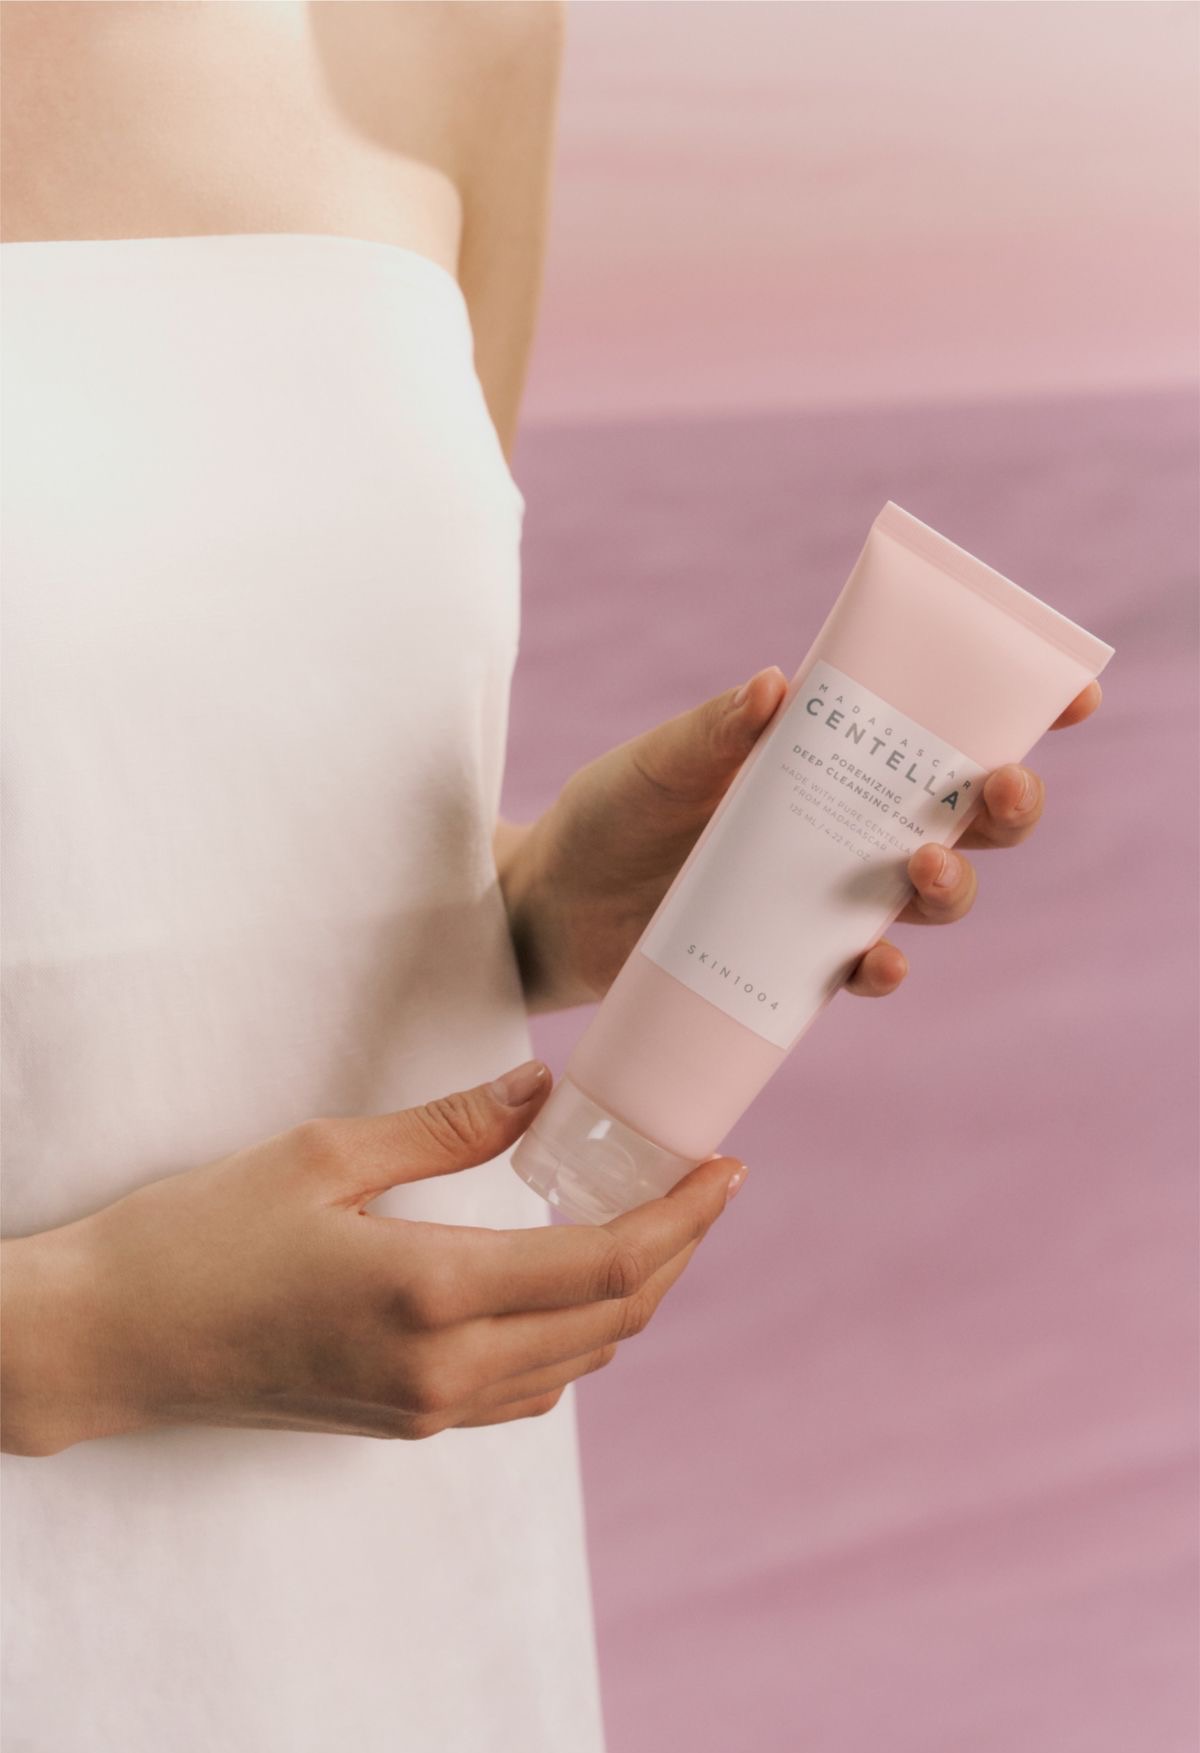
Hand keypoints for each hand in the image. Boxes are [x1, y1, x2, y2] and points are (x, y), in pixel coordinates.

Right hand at [0, 1062, 745, 1455]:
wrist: (110, 1341)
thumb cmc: (196, 1237)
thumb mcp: (324, 1156)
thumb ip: (448, 1128)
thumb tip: (539, 1089)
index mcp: (430, 1294)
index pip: (607, 1266)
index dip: (684, 1218)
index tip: (726, 1169)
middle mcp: (443, 1371)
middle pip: (614, 1319)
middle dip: (677, 1249)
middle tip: (701, 1183)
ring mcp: (425, 1410)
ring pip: (578, 1361)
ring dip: (631, 1295)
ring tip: (651, 1220)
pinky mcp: (402, 1423)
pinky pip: (526, 1389)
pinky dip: (575, 1336)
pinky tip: (568, 1283)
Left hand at [501, 667, 1102, 1008]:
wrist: (552, 907)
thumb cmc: (610, 814)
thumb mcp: (658, 764)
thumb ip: (713, 731)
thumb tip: (773, 687)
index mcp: (826, 758)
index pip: (933, 732)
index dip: (1011, 717)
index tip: (1069, 700)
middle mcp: (842, 827)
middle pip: (964, 821)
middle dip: (1005, 805)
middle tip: (997, 788)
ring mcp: (826, 898)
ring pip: (932, 897)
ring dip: (951, 885)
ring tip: (918, 865)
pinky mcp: (797, 963)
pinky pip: (866, 968)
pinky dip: (884, 966)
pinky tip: (875, 958)